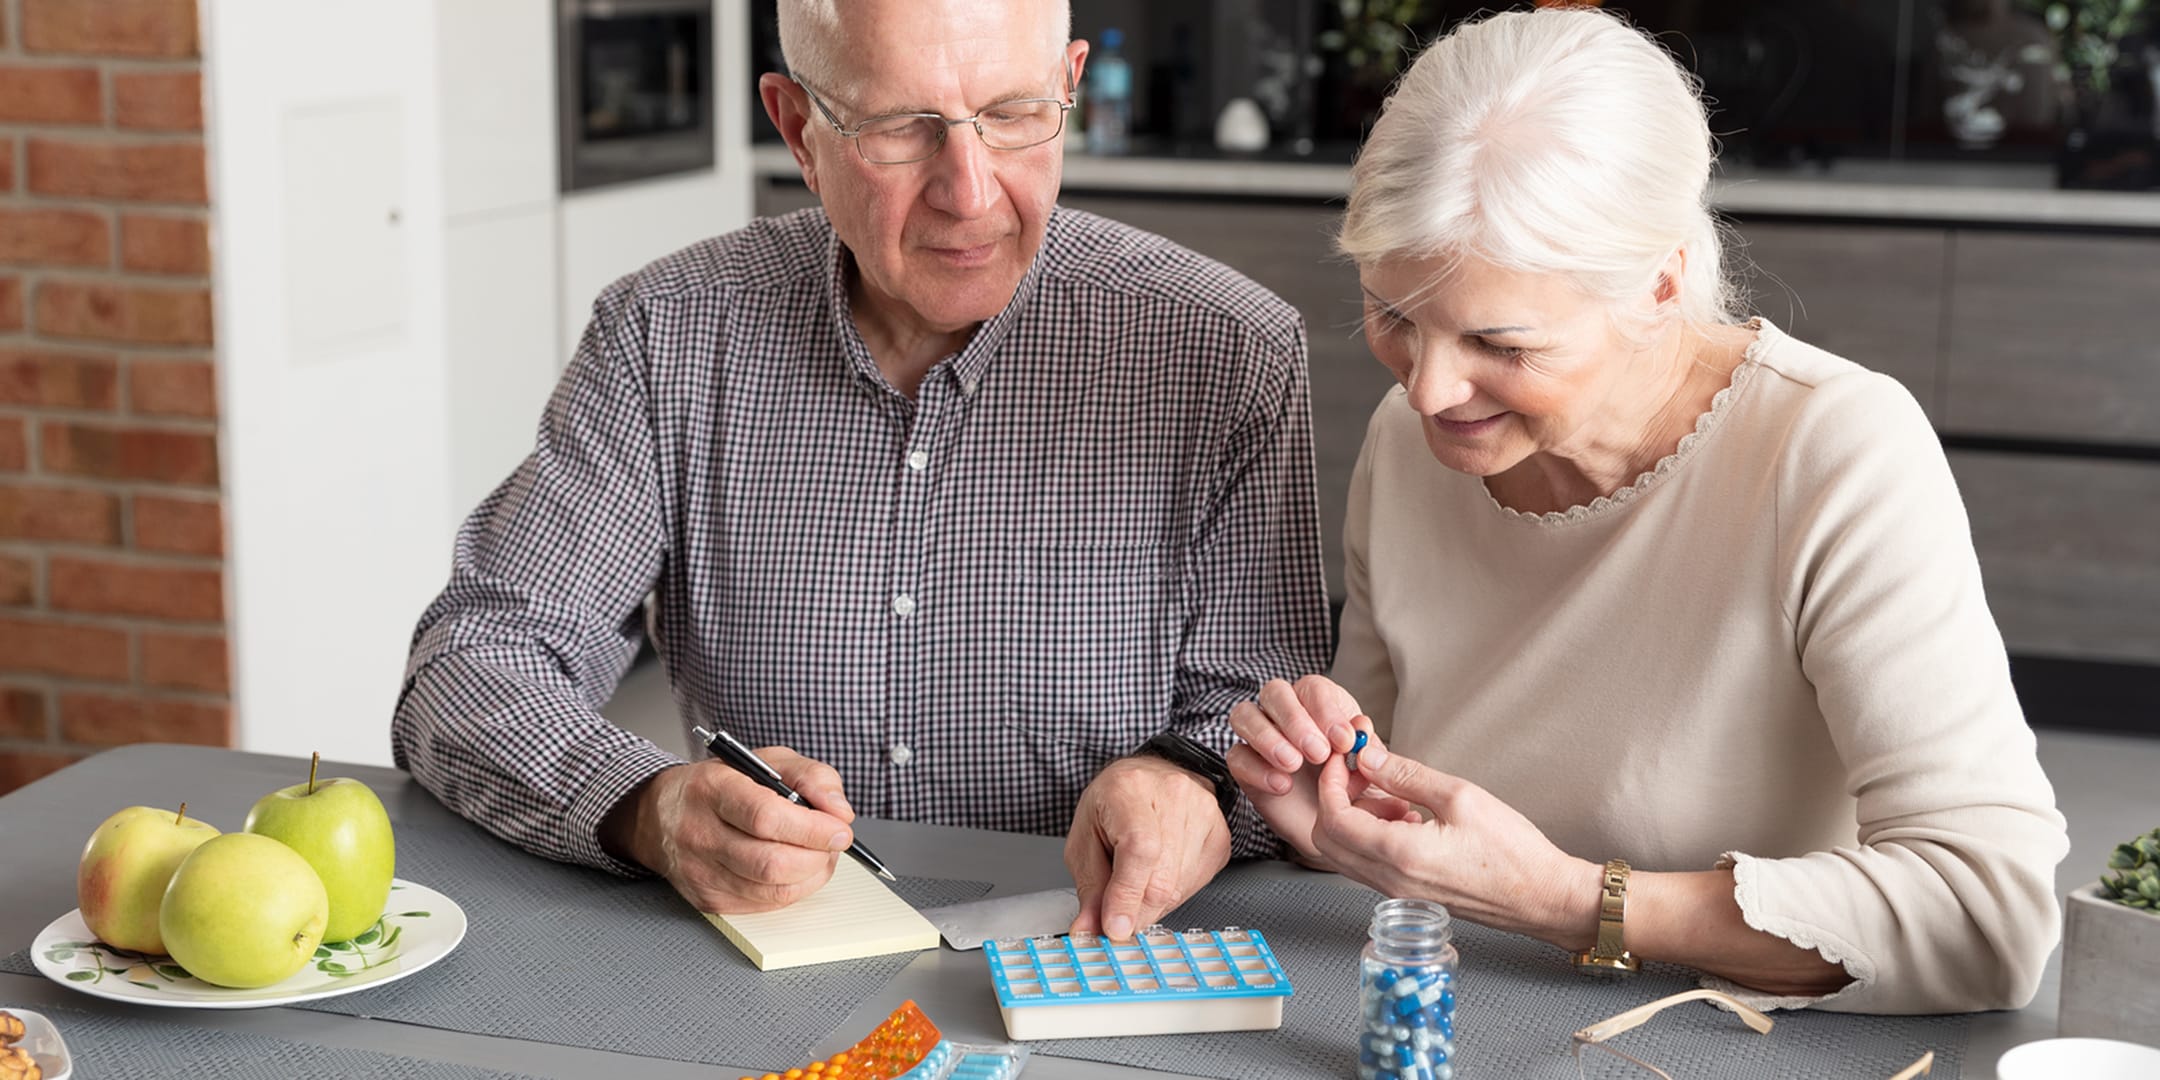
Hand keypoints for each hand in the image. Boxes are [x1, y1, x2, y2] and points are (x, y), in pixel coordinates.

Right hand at [606, 747, 857, 914]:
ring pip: (772, 891)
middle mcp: (700, 834)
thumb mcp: (767, 761)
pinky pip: (765, 905)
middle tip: (832, 841)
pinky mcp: (707, 900)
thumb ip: (811, 776)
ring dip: (811, 875)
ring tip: (817, 853)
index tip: (840, 829)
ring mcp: (701, 873)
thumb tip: (839, 811)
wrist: (660, 816)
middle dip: (817, 856)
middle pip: (771, 863)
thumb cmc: (720, 785)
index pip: (766, 817)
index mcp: (712, 790)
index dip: (812, 828)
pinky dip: (793, 889)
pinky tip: (795, 869)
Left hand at [1064, 755, 1231, 939]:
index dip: (1127, 895)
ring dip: (1153, 904)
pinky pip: (1197, 883)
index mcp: (1130, 789)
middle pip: (1162, 876)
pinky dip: (1174, 893)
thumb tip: (1090, 930)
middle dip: (1137, 910)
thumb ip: (1090, 888)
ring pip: (1180, 886)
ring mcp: (1204, 812)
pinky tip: (1159, 875)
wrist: (1151, 778)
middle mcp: (1174, 794)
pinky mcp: (1221, 834)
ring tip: (1136, 883)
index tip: (1116, 928)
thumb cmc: (1113, 805)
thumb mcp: (1084, 841)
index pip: (1138, 850)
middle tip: (1118, 920)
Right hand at [1226, 676, 1416, 866]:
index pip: (1314, 689)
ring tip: (1293, 764)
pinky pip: (1237, 756)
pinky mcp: (1245, 765)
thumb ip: (1369, 747)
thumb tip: (1361, 723)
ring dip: (1268, 738)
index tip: (1344, 742)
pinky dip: (1257, 768)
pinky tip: (1282, 785)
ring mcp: (1260, 736)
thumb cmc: (1355, 790)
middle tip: (1318, 753)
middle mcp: (1285, 712)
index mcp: (1319, 703)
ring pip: (1245, 715)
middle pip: (1275, 693)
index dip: (1326, 712)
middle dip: (1295, 721)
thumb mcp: (1371, 771)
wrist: (1336, 828)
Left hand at [1310, 750, 1597, 945]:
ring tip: (1394, 794)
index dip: (1332, 782)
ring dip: (1354, 819)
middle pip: (1327, 840)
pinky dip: (1372, 837)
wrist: (1543, 898)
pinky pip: (1369, 865)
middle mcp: (1390, 881)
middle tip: (1364, 773)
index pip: (1333, 818)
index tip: (1348, 759)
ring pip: (1346, 854)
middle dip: (1336, 799)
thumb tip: (1368, 756)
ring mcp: (1397, 893)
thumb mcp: (1461, 797)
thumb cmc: (1513, 851)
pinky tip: (1407, 817)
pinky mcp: (1408, 896)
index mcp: (1400, 855)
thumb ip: (1406, 775)